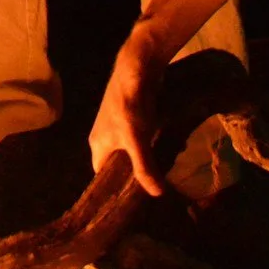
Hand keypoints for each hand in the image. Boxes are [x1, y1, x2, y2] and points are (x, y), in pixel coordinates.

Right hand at [89, 24, 170, 194]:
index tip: (134, 201)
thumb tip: (157, 194)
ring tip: (167, 171)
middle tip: (158, 187)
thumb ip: (145, 167)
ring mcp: (119, 127)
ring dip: (149, 160)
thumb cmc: (130, 105)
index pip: (102, 177)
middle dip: (137, 175)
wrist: (138, 67)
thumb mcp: (136, 139)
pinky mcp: (134, 117)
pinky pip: (143, 140)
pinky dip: (154, 146)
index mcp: (98, 146)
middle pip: (119, 165)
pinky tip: (171, 149)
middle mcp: (105, 138)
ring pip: (133, 152)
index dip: (114, 190)